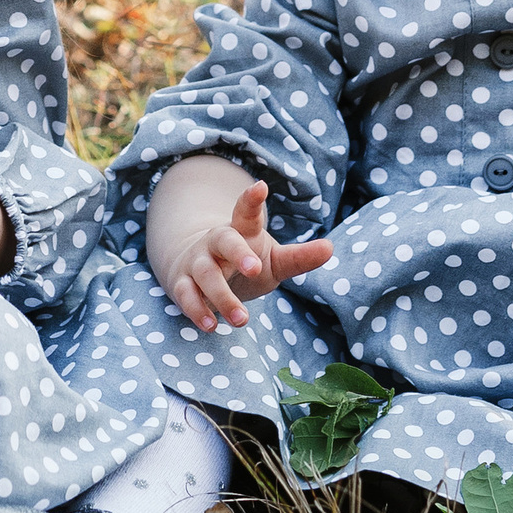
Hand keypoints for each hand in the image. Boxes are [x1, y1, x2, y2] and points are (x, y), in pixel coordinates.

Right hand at [156, 178, 333, 336]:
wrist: (196, 269)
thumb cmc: (244, 262)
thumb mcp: (274, 259)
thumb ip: (299, 257)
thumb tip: (330, 248)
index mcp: (241, 231)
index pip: (246, 212)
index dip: (251, 199)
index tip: (260, 187)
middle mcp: (216, 242)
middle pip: (224, 241)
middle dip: (238, 253)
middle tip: (255, 269)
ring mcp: (197, 261)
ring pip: (205, 274)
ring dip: (222, 297)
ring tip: (242, 319)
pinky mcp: (182, 282)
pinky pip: (185, 294)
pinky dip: (197, 310)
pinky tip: (211, 325)